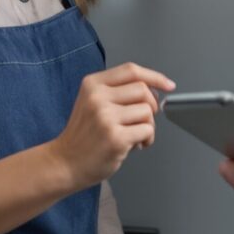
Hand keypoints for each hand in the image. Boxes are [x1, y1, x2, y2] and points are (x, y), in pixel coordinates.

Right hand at [51, 63, 175, 188]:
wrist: (65, 163)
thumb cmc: (83, 135)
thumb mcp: (92, 102)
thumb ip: (118, 92)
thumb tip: (154, 90)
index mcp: (92, 84)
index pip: (131, 70)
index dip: (154, 77)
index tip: (168, 85)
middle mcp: (98, 97)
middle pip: (143, 90)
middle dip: (151, 105)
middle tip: (142, 120)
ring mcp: (106, 117)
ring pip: (147, 111)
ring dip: (148, 125)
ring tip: (135, 135)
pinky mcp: (115, 137)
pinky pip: (147, 130)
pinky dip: (147, 139)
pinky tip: (135, 145)